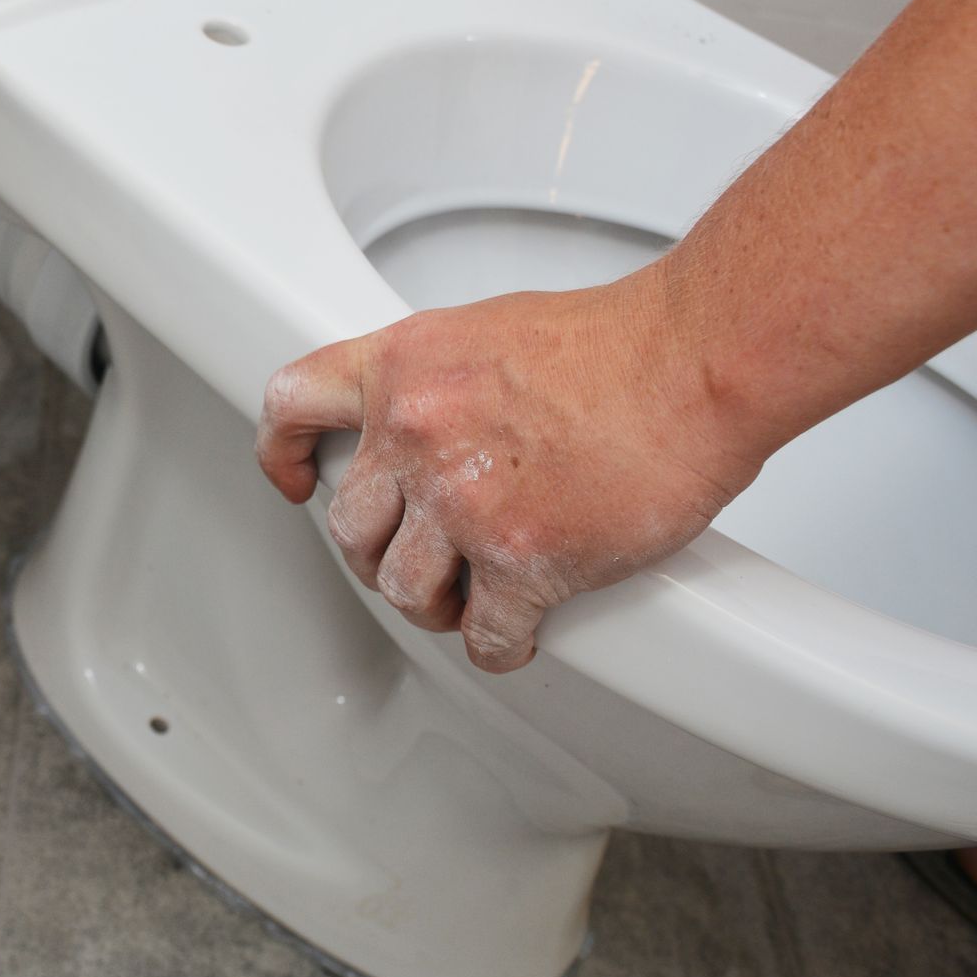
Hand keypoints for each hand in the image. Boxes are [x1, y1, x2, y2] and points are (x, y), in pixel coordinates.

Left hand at [254, 267, 764, 672]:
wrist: (695, 361)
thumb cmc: (617, 341)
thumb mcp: (486, 331)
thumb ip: (437, 379)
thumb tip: (423, 421)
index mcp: (401, 368)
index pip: (294, 405)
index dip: (281, 452)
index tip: (289, 478)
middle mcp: (415, 433)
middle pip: (350, 525)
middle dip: (377, 554)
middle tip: (413, 559)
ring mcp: (462, 502)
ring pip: (404, 588)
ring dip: (432, 605)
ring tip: (465, 602)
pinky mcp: (523, 562)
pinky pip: (485, 633)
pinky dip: (499, 646)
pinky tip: (515, 638)